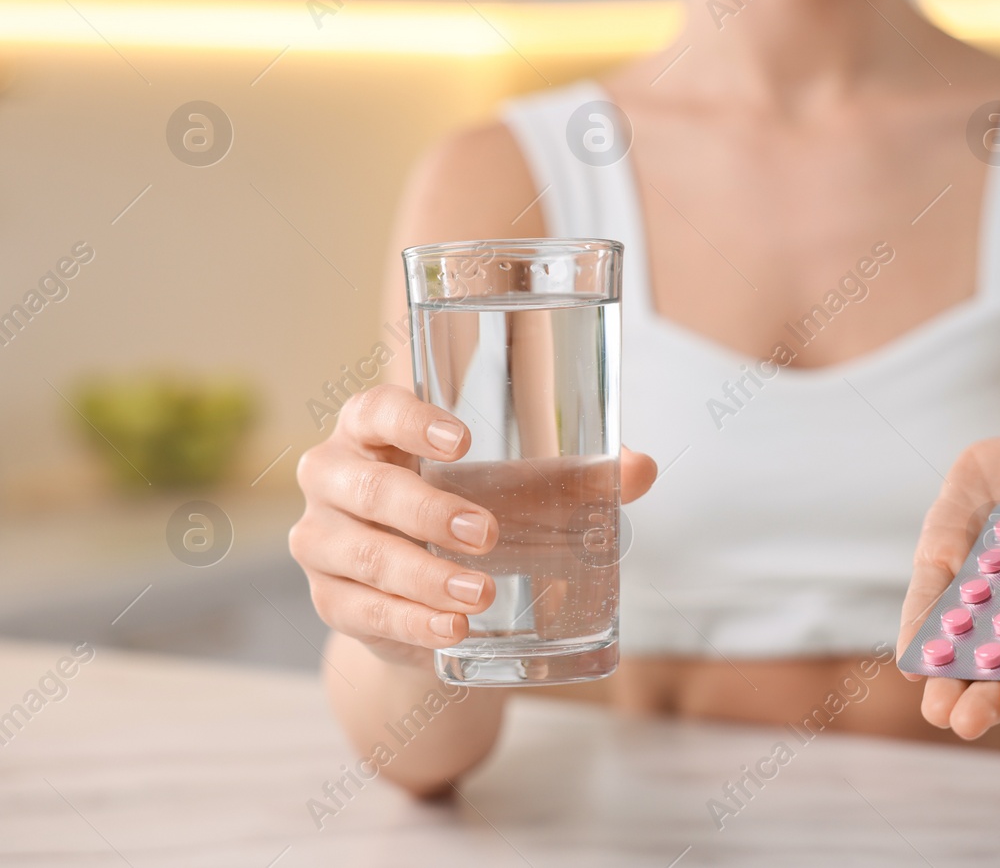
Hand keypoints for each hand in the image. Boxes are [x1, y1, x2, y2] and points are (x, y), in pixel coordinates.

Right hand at [290, 384, 657, 667]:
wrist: (421, 590)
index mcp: (371, 430)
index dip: (412, 421)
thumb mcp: (516, 489)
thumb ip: (578, 476)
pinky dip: (409, 622)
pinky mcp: (330, 601)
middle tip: (488, 534)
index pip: (375, 409)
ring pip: (362, 555)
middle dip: (427, 511)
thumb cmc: (468, 509)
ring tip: (479, 592)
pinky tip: (451, 629)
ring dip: (422, 576)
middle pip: (367, 488)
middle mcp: (332, 477)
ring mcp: (320, 541)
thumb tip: (641, 469)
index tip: (464, 441)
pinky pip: (362, 612)